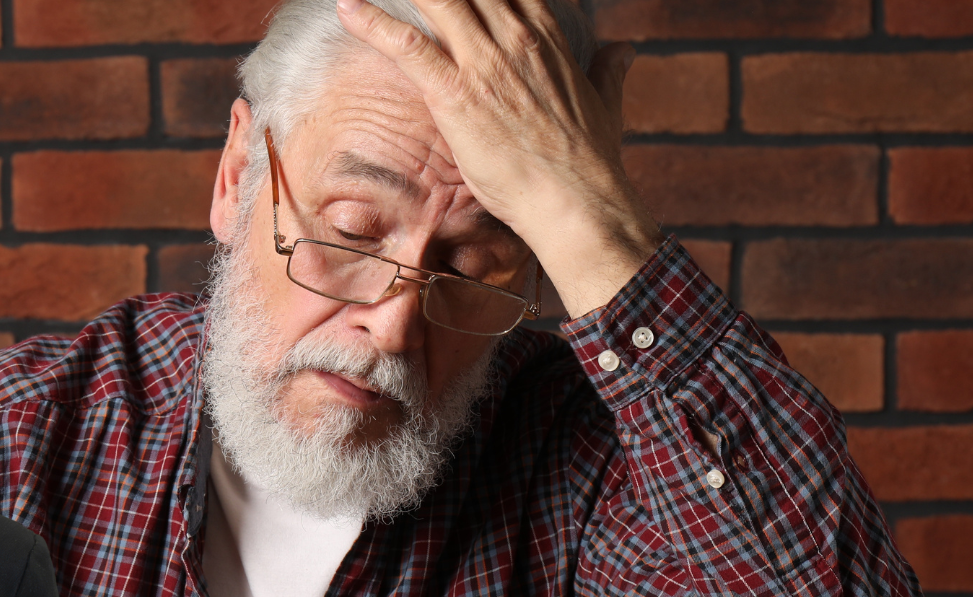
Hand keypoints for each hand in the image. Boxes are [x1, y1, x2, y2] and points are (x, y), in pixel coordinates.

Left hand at [335, 0, 662, 316]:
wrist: (576, 202)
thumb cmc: (591, 162)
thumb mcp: (606, 103)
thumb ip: (608, 70)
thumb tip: (624, 50)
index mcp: (546, 36)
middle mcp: (514, 38)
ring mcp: (484, 63)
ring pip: (437, 0)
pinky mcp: (456, 93)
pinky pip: (406, 45)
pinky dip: (373, 24)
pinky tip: (348, 7)